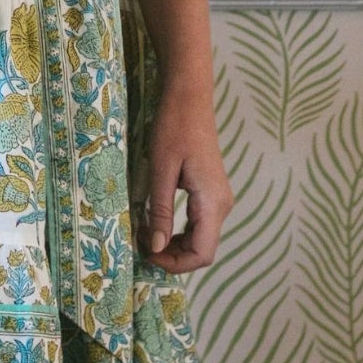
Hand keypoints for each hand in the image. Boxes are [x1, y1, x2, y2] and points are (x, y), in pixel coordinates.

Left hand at [137, 90, 233, 273]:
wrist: (189, 99)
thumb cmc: (174, 128)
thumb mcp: (161, 170)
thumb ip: (159, 211)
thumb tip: (154, 248)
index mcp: (212, 203)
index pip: (202, 253)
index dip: (175, 264)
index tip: (146, 255)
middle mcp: (222, 205)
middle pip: (202, 250)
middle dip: (172, 256)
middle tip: (140, 246)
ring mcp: (218, 198)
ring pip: (200, 238)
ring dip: (173, 244)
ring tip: (144, 234)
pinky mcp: (210, 191)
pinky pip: (198, 223)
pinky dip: (178, 230)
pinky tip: (155, 222)